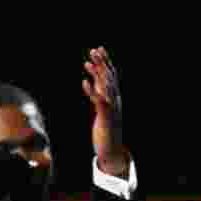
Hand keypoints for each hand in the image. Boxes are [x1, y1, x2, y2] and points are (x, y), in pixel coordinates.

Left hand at [82, 47, 128, 176]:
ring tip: (87, 62)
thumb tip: (92, 83)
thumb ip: (98, 96)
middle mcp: (115, 101)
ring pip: (106, 87)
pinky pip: (99, 101)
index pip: (111, 76)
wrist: (112, 150)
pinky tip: (84, 82)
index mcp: (115, 98)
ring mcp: (112, 108)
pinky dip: (92, 91)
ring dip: (97, 73)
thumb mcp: (102, 110)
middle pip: (109, 78)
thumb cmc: (106, 131)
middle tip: (94, 49)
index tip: (99, 49)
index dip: (106, 62)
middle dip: (102, 63)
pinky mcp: (106, 117)